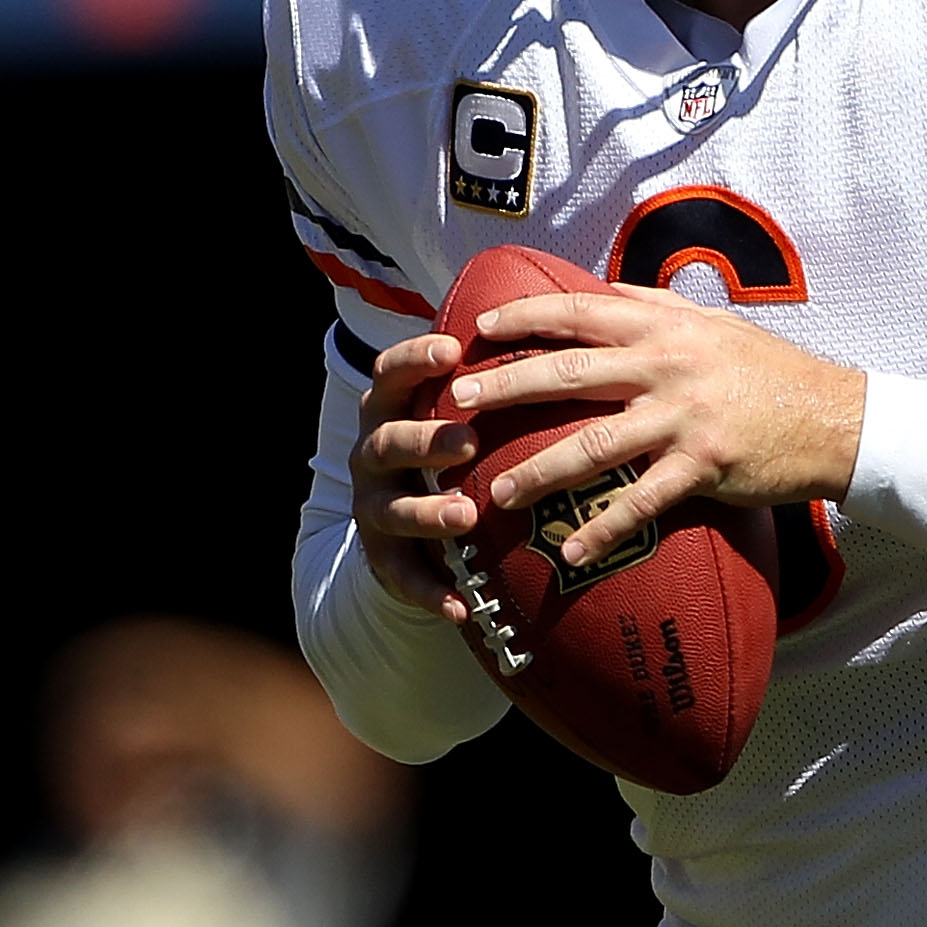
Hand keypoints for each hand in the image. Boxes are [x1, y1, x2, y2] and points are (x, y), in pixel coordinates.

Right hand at [350, 331, 481, 618]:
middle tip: (468, 441)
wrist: (409, 526)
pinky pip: (404, 578)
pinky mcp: (384, 559)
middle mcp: (372, 453)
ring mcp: (373, 507)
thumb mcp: (459, 408)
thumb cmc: (453, 447)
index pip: (389, 372)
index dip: (413, 359)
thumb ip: (490, 374)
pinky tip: (460, 607)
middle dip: (425, 440)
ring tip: (465, 516)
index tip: (451, 350)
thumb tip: (554, 319)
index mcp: (390, 408)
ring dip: (428, 513)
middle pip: (387, 440)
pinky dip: (431, 592)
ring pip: (391, 509)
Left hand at [439, 280, 867, 570]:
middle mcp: (667, 367)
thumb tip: (601, 292)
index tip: (478, 331)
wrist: (834, 417)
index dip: (523, 319)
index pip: (578, 313)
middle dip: (507, 387)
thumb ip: (655, 308)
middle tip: (457, 405)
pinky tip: (571, 550)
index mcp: (664, 327)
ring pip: (596, 444)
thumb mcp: (713, 324)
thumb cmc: (770, 371)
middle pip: (569, 374)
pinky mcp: (704, 467)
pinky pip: (643, 502)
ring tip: (498, 492)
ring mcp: (684, 418)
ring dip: (541, 470)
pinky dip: (605, 528)